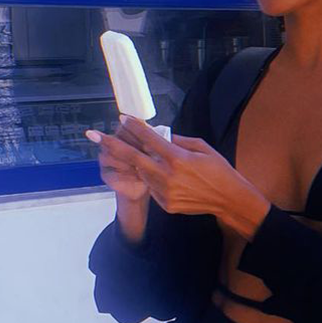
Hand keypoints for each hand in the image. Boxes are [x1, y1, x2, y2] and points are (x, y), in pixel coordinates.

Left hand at [87, 119, 269, 238]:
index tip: (122, 118)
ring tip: (141, 157)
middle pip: (133, 158)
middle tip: (92, 135)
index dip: (134, 127)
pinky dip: (154, 179)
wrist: (229, 200)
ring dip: (138, 164)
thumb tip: (159, 136)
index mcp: (178, 158)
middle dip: (112, 145)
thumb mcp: (203, 148)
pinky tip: (169, 178)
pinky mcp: (165, 204)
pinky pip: (152, 187)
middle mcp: (168, 175)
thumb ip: (178, 141)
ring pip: (142, 173)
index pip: (149, 139)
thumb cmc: (220, 171)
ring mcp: (165, 192)